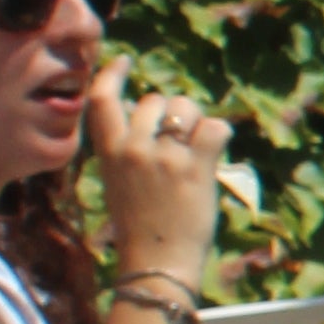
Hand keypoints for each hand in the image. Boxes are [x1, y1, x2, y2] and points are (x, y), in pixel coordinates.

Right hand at [88, 64, 229, 285]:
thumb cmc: (141, 225)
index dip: (113, 74)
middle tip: (181, 143)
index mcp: (109, 152)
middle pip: (158, 100)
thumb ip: (128, 147)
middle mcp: (133, 148)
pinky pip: (215, 128)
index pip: (102, 99)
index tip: (125, 61)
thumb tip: (151, 115)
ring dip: (196, 123)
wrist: (156, 262)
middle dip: (174, 113)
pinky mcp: (195, 166)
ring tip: (195, 152)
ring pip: (186, 107)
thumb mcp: (119, 181)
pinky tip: (214, 156)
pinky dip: (220, 137)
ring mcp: (165, 156)